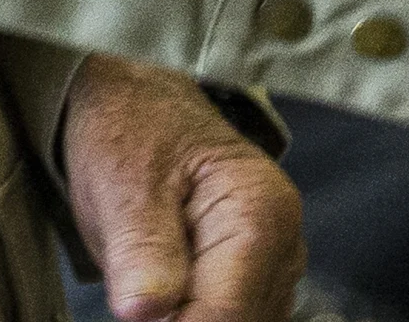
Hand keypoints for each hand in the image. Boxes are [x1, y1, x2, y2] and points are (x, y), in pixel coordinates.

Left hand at [57, 57, 303, 321]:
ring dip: (192, 313)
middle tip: (140, 289)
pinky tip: (171, 290)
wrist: (141, 108)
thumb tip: (146, 313)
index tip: (137, 312)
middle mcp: (285, 243)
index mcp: (261, 214)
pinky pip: (239, 318)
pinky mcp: (262, 278)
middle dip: (183, 318)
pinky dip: (201, 312)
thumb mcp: (124, 183)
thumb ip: (141, 249)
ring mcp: (278, 263)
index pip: (226, 315)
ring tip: (152, 275)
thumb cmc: (134, 133)